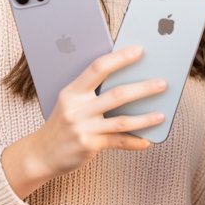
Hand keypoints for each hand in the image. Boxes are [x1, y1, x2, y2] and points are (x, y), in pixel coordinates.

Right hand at [2, 45, 166, 197]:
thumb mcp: (70, 102)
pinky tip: (147, 140)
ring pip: (121, 121)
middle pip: (116, 95)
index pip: (98, 68)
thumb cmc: (62, 123)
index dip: (119, 58)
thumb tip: (127, 80)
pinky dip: (135, 141)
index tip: (139, 50)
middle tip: (162, 83)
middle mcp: (77, 108)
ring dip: (145, 118)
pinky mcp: (89, 145)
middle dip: (143, 88)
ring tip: (162, 114)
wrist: (41, 154)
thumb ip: (91, 92)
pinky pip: (118, 142)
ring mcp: (83, 128)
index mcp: (72, 91)